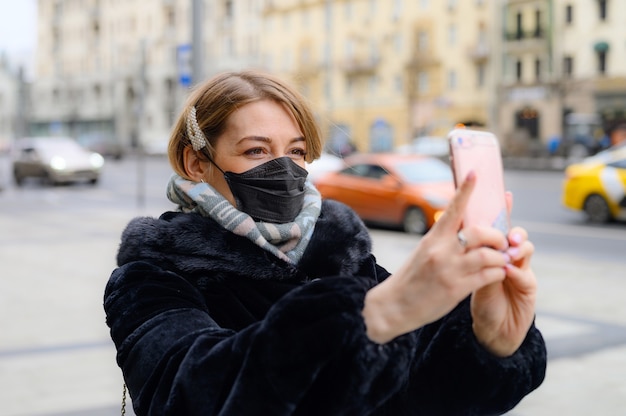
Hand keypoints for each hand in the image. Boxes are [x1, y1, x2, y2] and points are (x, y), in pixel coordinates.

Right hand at [363, 171, 510, 343]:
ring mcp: (450, 270)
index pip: (452, 209)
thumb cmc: (410, 279)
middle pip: (480, 233)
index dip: (466, 190)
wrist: (393, 306)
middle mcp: (441, 251)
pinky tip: (497, 274)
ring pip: (489, 256)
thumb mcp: (423, 253)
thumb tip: (465, 230)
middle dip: (498, 236)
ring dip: (501, 257)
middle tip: (502, 242)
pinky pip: (488, 276)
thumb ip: (443, 241)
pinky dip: (498, 273)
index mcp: (433, 238)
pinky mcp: (456, 289)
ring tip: (502, 260)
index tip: (475, 173)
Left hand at [470, 220, 536, 356]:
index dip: (504, 211)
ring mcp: (521, 270)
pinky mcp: (528, 287)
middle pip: (516, 234)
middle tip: (506, 234)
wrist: (493, 329)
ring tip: (508, 251)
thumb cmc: (481, 301)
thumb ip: (472, 258)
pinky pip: (524, 275)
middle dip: (512, 230)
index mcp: (494, 252)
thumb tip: (461, 233)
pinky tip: (508, 270)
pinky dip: (516, 271)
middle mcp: (510, 257)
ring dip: (517, 248)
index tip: (506, 195)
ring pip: (525, 249)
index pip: (500, 227)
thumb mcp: (471, 277)